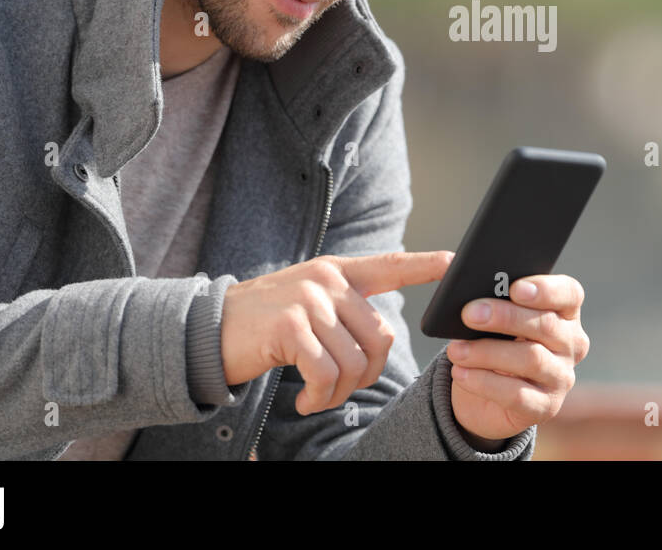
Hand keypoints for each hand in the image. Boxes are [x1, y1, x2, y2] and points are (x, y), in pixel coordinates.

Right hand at [220, 250, 453, 413]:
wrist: (208, 331)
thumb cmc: (264, 324)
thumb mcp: (307, 302)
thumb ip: (343, 306)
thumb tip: (381, 332)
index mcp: (336, 271)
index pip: (390, 264)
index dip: (424, 265)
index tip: (453, 261)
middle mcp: (327, 280)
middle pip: (380, 337)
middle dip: (366, 376)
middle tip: (338, 389)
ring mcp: (308, 300)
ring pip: (354, 361)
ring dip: (339, 393)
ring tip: (317, 397)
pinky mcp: (290, 325)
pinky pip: (326, 374)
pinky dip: (319, 398)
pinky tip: (304, 402)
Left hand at [445, 274, 588, 443]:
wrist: (487, 397)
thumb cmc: (495, 343)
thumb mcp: (498, 320)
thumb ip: (495, 302)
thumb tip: (475, 298)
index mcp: (565, 312)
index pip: (570, 293)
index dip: (545, 289)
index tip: (515, 288)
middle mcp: (571, 344)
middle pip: (545, 325)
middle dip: (504, 317)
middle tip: (469, 313)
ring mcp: (561, 378)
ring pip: (530, 359)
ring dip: (487, 352)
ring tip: (456, 349)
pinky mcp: (545, 408)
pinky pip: (516, 394)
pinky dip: (483, 382)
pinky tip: (461, 372)